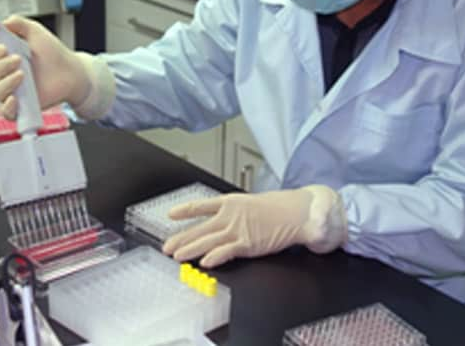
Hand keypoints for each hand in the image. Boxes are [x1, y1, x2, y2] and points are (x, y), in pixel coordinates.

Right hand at [0, 16, 113, 119]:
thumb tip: (2, 22)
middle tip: (17, 58)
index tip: (3, 48)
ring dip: (6, 82)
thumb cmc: (54, 54)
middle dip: (0, 66)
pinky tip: (15, 98)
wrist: (72, 71)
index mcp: (5, 59)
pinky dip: (7, 106)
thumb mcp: (36, 32)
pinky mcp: (21, 107)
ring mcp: (13, 92)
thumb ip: (19, 24)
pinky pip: (7, 112)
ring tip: (22, 74)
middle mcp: (6, 76)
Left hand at [162, 185, 346, 267]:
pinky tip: (204, 262)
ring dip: (191, 249)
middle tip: (166, 247)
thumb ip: (234, 214)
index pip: (201, 205)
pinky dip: (215, 256)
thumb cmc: (278, 209)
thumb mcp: (251, 205)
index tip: (170, 214)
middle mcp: (231, 215)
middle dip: (181, 239)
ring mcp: (239, 230)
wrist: (298, 212)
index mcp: (231, 202)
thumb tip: (220, 222)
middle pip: (200, 228)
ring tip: (177, 256)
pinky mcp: (249, 243)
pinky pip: (227, 251)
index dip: (184, 210)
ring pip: (208, 241)